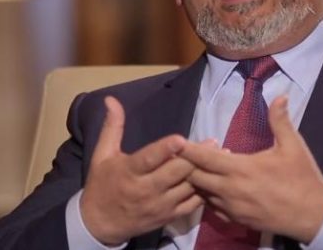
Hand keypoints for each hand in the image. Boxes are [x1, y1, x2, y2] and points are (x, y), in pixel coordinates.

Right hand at [80, 96, 203, 244]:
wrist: (101, 223)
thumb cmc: (102, 183)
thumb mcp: (102, 154)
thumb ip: (112, 127)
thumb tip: (111, 99)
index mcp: (129, 172)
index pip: (149, 160)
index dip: (165, 149)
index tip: (181, 139)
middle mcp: (146, 190)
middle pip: (175, 172)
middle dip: (194, 156)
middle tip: (212, 142)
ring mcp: (159, 205)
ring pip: (187, 187)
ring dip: (204, 171)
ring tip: (221, 156)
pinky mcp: (169, 217)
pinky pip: (192, 204)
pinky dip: (205, 191)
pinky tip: (214, 177)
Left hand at [180, 96, 322, 243]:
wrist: (313, 216)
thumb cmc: (302, 178)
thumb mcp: (293, 146)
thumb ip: (280, 120)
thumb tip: (281, 96)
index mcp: (241, 169)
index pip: (204, 158)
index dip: (187, 149)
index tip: (175, 141)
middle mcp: (230, 190)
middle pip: (194, 177)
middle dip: (187, 164)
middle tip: (186, 153)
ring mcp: (231, 207)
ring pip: (201, 193)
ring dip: (197, 179)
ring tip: (201, 167)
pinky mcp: (235, 220)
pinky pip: (211, 207)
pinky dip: (208, 195)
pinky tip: (214, 185)